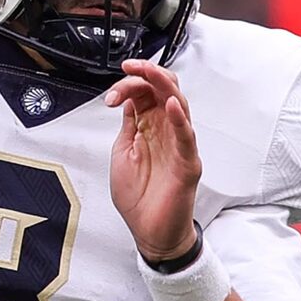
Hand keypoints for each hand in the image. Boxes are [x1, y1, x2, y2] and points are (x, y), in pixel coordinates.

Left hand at [106, 58, 200, 263]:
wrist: (150, 232)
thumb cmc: (139, 198)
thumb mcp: (122, 156)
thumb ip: (127, 128)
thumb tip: (127, 101)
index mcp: (150, 129)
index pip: (145, 95)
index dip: (130, 85)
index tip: (112, 89)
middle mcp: (167, 133)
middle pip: (164, 92)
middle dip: (147, 75)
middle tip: (129, 69)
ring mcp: (180, 146)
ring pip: (179, 105)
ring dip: (163, 87)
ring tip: (148, 73)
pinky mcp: (188, 163)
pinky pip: (187, 137)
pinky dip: (179, 120)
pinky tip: (170, 106)